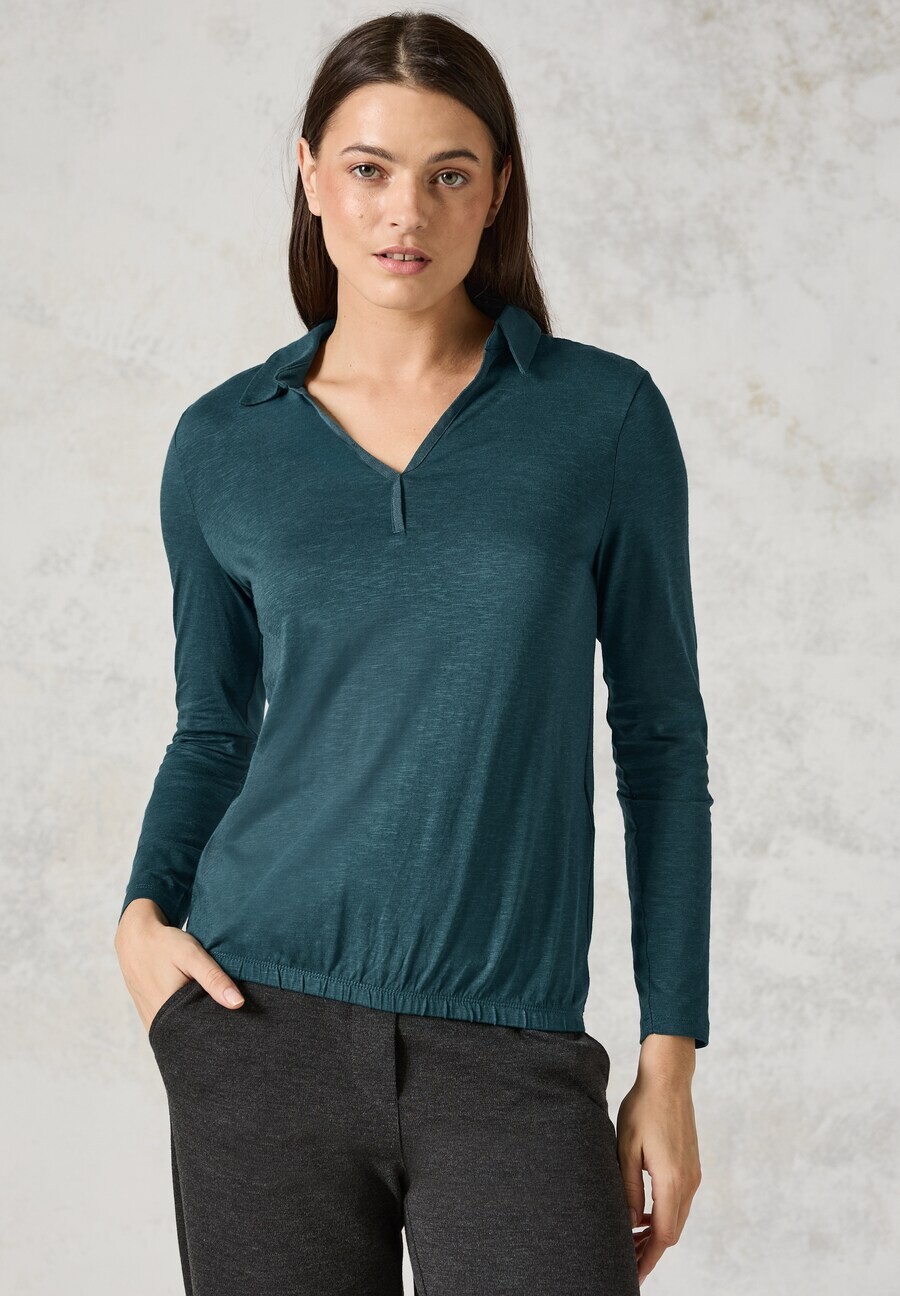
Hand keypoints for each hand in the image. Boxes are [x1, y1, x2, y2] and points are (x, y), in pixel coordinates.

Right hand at [115, 898, 244, 1032]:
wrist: (135, 938)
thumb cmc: (164, 944)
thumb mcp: (192, 955)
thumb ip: (214, 978)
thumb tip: (238, 1003)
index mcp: (167, 1013)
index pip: (200, 1036)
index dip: (218, 1032)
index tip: (235, 1026)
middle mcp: (157, 1023)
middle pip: (190, 1037)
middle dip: (209, 1032)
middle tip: (227, 1020)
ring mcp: (151, 1022)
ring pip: (180, 1033)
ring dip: (196, 1027)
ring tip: (213, 1015)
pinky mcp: (149, 1016)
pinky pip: (171, 1027)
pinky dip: (184, 1021)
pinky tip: (195, 1010)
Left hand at [615, 1035, 701, 1285]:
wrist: (669, 1079)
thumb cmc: (643, 1108)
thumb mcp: (625, 1147)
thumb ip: (629, 1188)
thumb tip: (631, 1223)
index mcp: (672, 1181)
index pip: (664, 1236)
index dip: (648, 1259)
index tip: (633, 1274)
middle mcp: (688, 1183)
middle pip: (673, 1232)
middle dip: (650, 1251)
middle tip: (626, 1262)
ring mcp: (693, 1174)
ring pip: (677, 1218)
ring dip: (657, 1233)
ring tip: (631, 1242)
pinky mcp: (691, 1166)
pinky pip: (679, 1202)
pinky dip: (664, 1215)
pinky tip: (644, 1215)